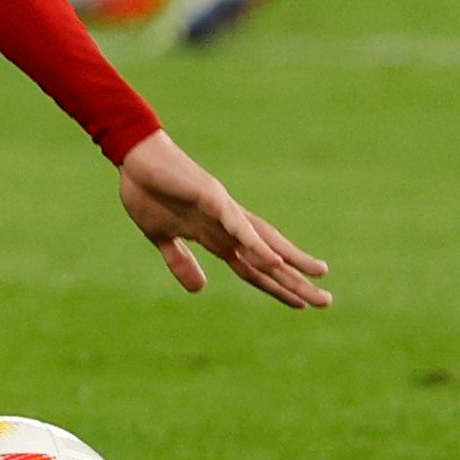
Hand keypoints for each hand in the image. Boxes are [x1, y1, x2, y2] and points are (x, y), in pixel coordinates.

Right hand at [116, 131, 330, 308]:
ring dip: (290, 260)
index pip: (253, 268)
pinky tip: (274, 259)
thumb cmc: (147, 190)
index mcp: (217, 235)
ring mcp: (223, 210)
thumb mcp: (161, 237)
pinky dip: (256, 243)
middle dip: (296, 280)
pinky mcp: (211, 198)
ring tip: (317, 276)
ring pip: (263, 241)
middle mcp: (229, 224)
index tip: (302, 303)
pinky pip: (238, 225)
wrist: (134, 157)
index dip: (276, 286)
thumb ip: (180, 261)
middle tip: (326, 300)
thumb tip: (200, 289)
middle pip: (268, 258)